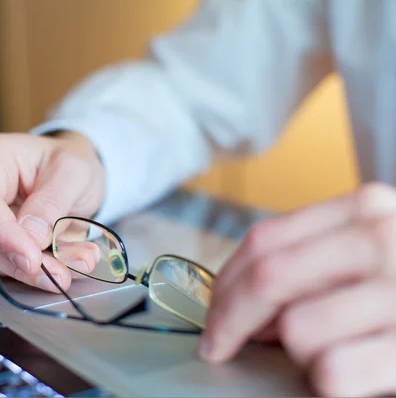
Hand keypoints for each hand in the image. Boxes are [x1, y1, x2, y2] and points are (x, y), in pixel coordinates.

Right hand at [0, 131, 104, 292]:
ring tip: (79, 262)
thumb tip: (31, 238)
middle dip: (24, 261)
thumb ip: (51, 203)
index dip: (3, 235)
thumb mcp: (72, 171)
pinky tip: (71, 262)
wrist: (70, 172)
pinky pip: (10, 263)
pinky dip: (43, 269)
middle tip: (62, 273)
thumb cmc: (66, 160)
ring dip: (39, 269)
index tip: (31, 259)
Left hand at [199, 182, 395, 396]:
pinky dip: (330, 386)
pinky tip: (359, 377)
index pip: (264, 241)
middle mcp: (386, 239)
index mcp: (367, 210)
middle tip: (220, 347)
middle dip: (229, 320)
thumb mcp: (373, 253)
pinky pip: (333, 374)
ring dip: (300, 357)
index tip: (212, 316)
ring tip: (337, 356)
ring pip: (297, 330)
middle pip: (266, 278)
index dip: (224, 283)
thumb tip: (240, 302)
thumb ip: (313, 262)